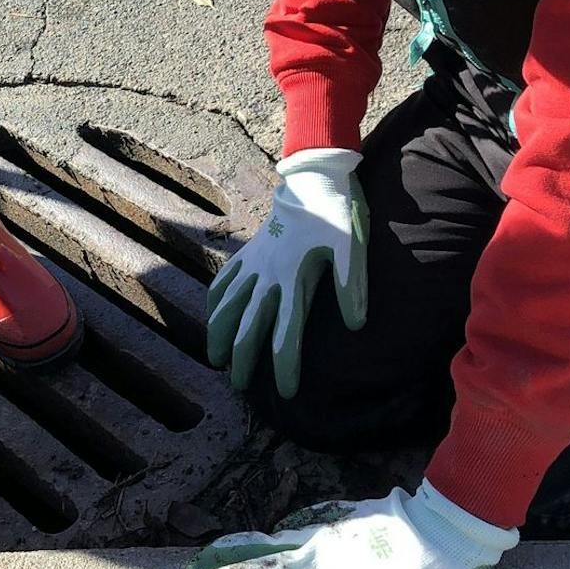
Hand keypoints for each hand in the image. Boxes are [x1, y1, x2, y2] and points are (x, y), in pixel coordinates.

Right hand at [204, 147, 367, 397]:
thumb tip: (356, 325)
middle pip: (249, 326)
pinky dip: (216, 300)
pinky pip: (226, 279)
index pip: (286, 333)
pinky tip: (213, 313)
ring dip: (220, 334)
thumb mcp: (352, 246)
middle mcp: (268, 276)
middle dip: (244, 360)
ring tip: (216, 360)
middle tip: (240, 388)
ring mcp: (255, 263)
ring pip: (229, 306)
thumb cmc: (337, 212)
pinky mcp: (251, 251)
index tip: (287, 393)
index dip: (285, 366)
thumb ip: (351, 285)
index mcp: (294, 279)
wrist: (314, 175)